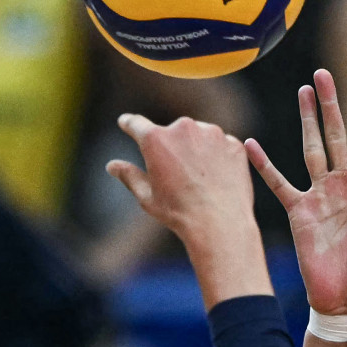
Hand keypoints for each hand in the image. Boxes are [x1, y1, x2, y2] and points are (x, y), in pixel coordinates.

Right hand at [107, 114, 264, 304]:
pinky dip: (219, 158)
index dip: (129, 124)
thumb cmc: (178, 213)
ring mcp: (212, 134)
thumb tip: (112, 166)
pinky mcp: (234, 144)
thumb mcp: (147, 197)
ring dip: (196, 150)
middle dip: (172, 147)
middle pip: (172, 132)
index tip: (126, 122)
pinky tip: (218, 179)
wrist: (220, 224)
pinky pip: (222, 146)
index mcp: (155, 139)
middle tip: (177, 174)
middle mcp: (183, 128)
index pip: (136, 124)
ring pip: (199, 137)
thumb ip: (129, 176)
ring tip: (199, 179)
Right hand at [245, 71, 346, 315]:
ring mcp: (320, 196)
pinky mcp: (300, 212)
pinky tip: (251, 144)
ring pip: (312, 148)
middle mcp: (345, 185)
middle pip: (337, 135)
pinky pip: (279, 184)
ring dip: (306, 120)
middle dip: (330, 104)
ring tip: (302, 91)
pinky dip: (265, 166)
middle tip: (323, 73)